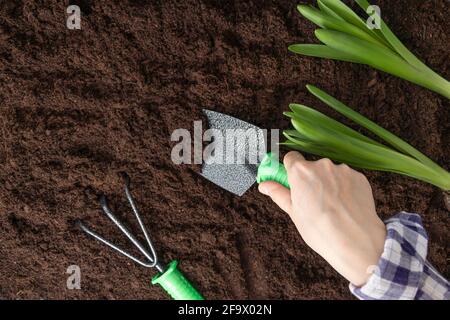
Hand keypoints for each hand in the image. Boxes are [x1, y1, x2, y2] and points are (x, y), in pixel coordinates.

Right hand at [259, 151, 385, 286]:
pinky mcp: (359, 177)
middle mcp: (322, 165)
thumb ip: (279, 194)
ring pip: (330, 172)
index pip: (291, 158)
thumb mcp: (293, 213)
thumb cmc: (320, 229)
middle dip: (311, 179)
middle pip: (311, 166)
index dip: (291, 170)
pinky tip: (345, 205)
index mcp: (301, 172)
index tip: (292, 181)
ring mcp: (342, 170)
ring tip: (332, 206)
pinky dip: (344, 188)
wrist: (355, 241)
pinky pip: (346, 178)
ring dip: (329, 183)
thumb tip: (264, 185)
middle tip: (313, 200)